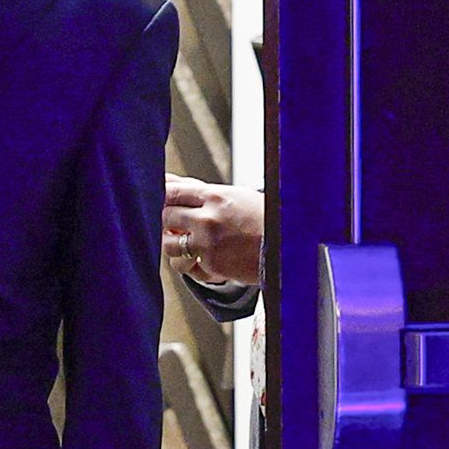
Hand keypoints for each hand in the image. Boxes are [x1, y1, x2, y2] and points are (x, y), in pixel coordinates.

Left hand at [161, 175, 264, 290]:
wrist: (289, 246)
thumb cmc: (263, 218)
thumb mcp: (234, 196)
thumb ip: (200, 190)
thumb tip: (168, 180)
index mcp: (215, 196)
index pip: (172, 192)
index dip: (160, 197)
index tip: (159, 201)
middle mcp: (208, 219)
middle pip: (166, 217)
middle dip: (167, 221)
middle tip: (176, 224)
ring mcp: (209, 244)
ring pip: (169, 246)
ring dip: (173, 245)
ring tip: (187, 243)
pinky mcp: (213, 267)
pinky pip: (186, 267)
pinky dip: (190, 266)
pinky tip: (202, 260)